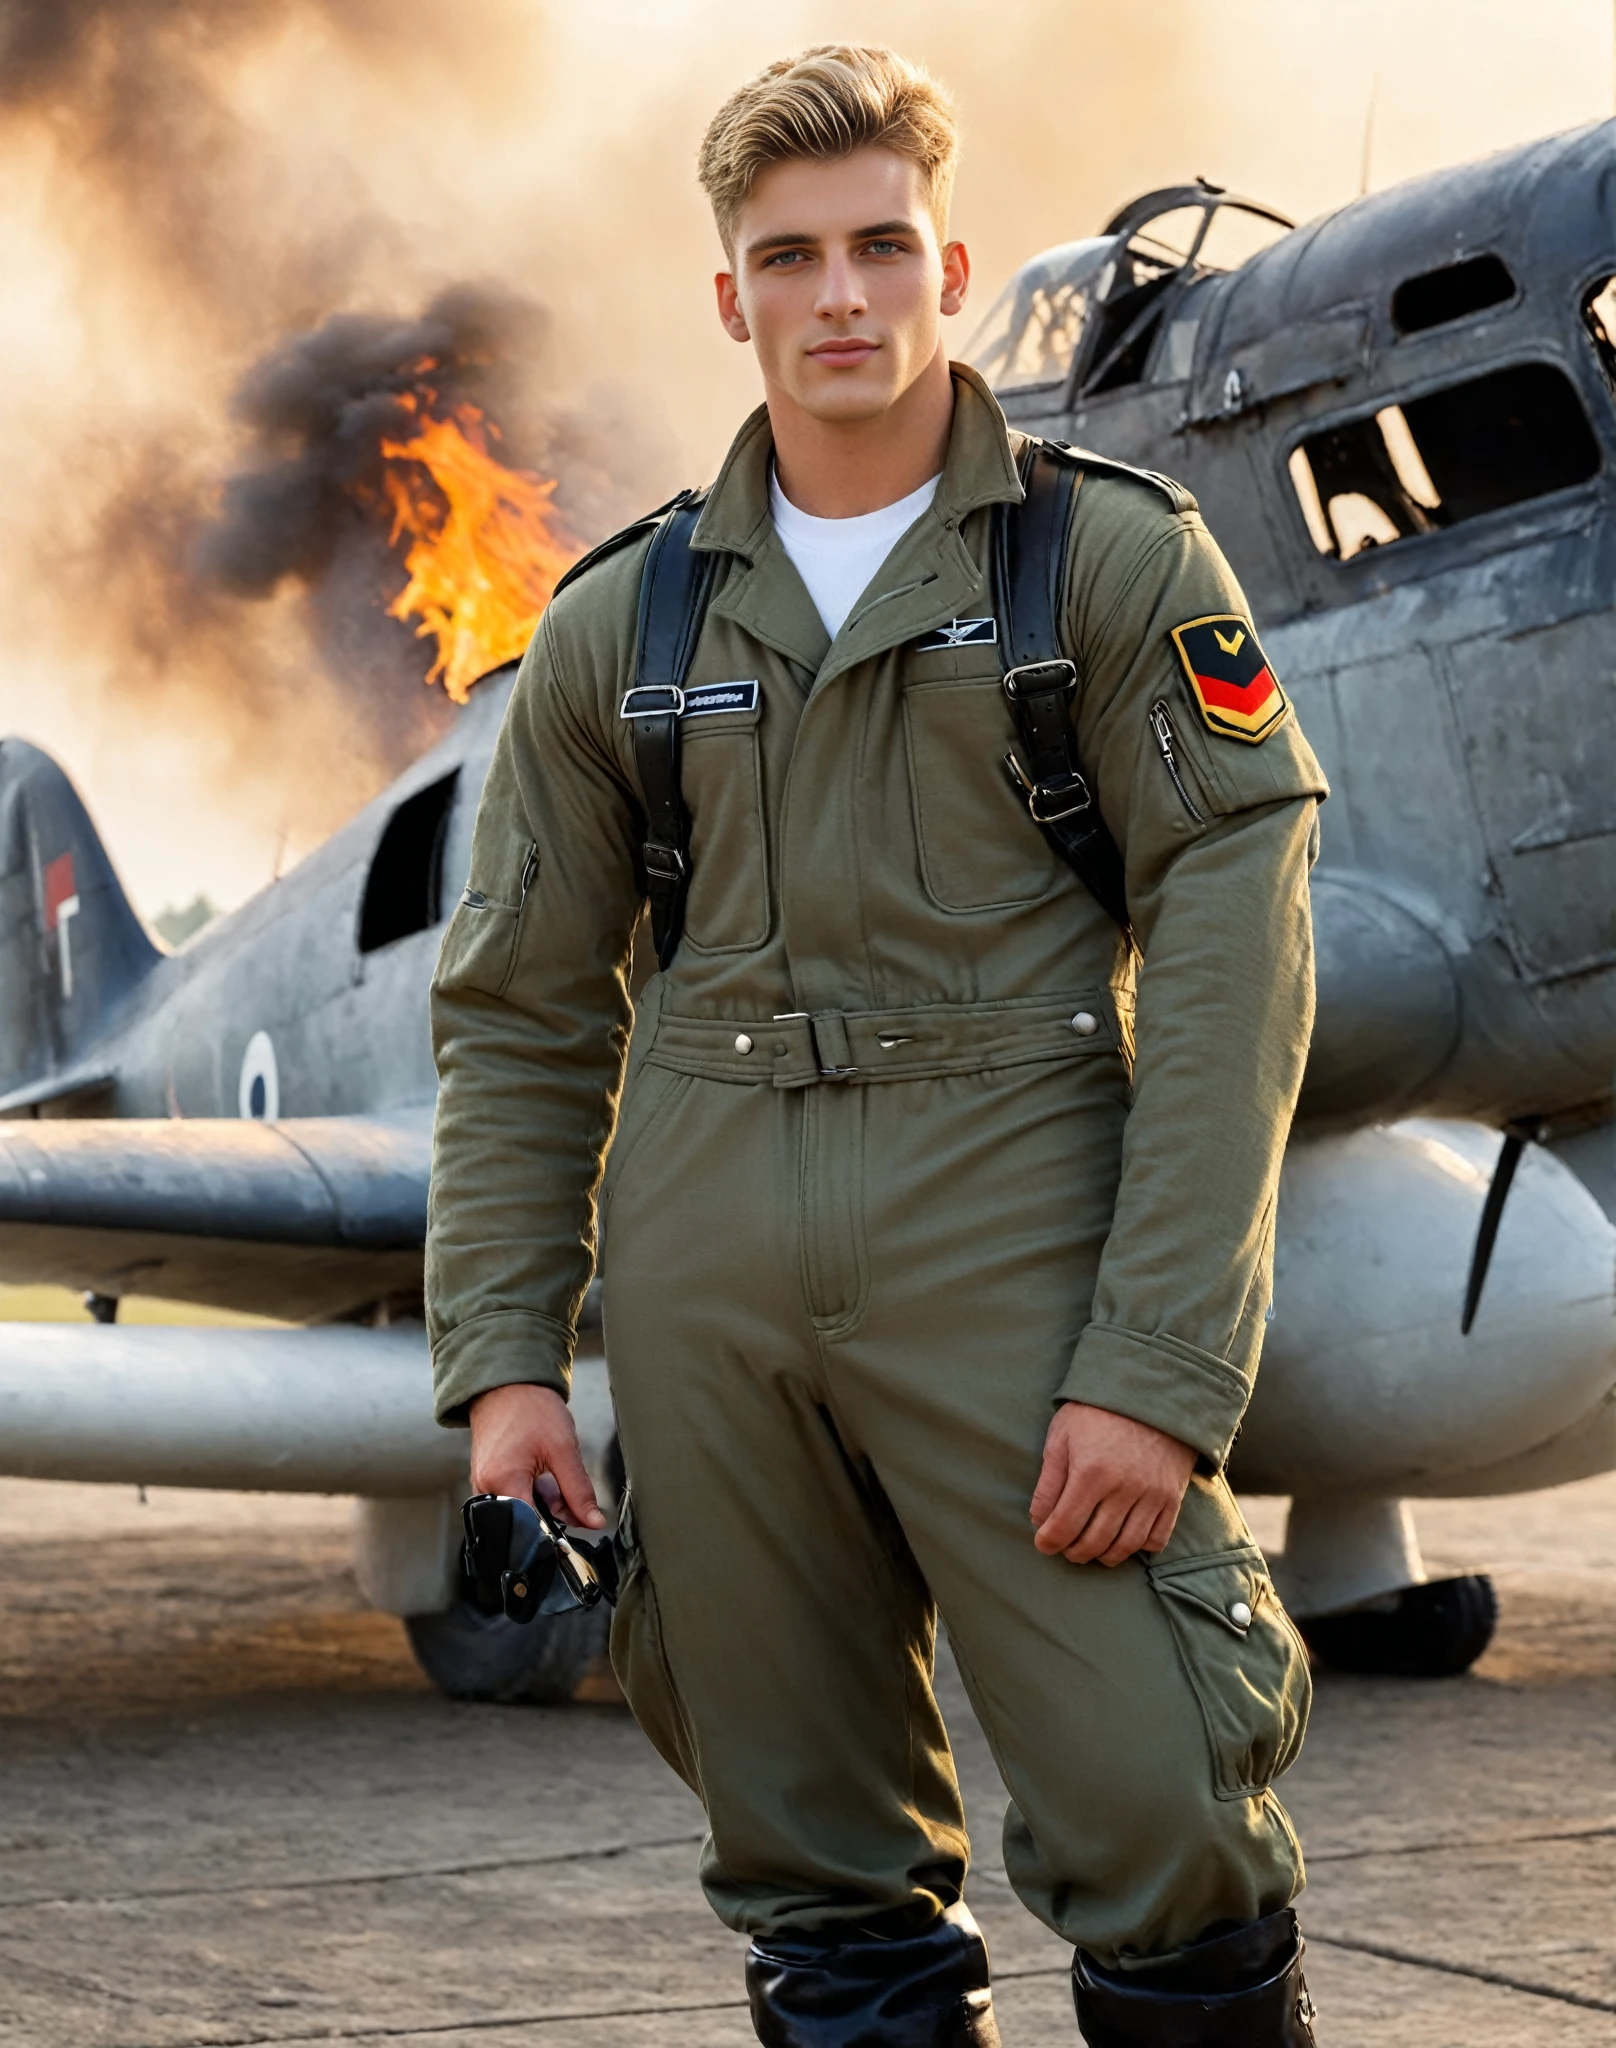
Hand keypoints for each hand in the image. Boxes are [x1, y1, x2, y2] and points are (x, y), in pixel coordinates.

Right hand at [468, 1383, 606, 1530]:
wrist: (507, 1384)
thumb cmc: (530, 1408)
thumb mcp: (563, 1449)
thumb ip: (579, 1490)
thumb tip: (594, 1521)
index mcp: (503, 1483)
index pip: (531, 1528)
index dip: (557, 1532)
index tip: (579, 1524)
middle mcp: (487, 1489)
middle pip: (527, 1521)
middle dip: (555, 1514)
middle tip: (572, 1495)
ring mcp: (485, 1484)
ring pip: (523, 1509)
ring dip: (546, 1501)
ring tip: (554, 1474)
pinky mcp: (488, 1478)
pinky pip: (514, 1497)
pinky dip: (535, 1492)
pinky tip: (544, 1474)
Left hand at [1029, 1402, 1195, 1566]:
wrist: (1150, 1390)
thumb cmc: (1097, 1411)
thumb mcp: (1062, 1436)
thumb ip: (1049, 1482)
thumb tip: (1039, 1520)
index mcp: (1090, 1472)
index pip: (1064, 1526)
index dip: (1048, 1542)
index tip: (1042, 1543)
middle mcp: (1122, 1489)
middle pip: (1094, 1542)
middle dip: (1073, 1552)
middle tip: (1065, 1548)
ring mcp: (1151, 1495)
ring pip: (1125, 1546)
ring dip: (1103, 1555)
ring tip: (1091, 1548)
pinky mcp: (1172, 1496)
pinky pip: (1157, 1538)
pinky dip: (1139, 1547)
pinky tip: (1124, 1539)